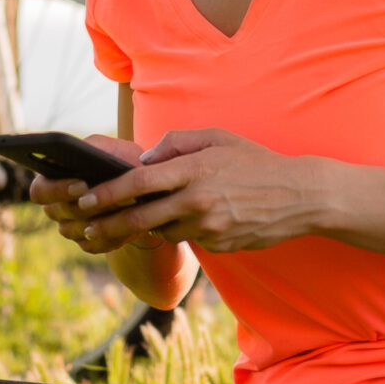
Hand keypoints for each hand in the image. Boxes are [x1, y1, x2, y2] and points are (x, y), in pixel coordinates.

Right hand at [31, 136, 163, 256]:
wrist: (144, 186)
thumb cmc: (122, 162)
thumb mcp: (110, 149)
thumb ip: (95, 148)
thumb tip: (84, 155)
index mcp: (52, 180)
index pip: (39, 190)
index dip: (57, 189)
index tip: (81, 184)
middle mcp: (56, 206)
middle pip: (56, 213)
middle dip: (83, 205)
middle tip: (106, 198)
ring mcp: (70, 227)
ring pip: (75, 231)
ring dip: (99, 220)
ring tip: (123, 208)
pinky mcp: (88, 242)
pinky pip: (93, 245)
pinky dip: (111, 235)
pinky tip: (127, 224)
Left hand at [71, 129, 328, 254]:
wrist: (299, 196)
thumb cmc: (256, 161)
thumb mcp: (218, 137)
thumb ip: (177, 142)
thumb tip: (146, 160)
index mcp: (193, 170)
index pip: (138, 183)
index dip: (107, 193)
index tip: (85, 199)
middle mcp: (196, 202)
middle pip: (140, 218)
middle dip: (108, 224)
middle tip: (86, 228)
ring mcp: (208, 228)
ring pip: (164, 231)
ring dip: (152, 225)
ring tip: (144, 215)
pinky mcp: (219, 246)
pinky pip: (191, 240)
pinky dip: (185, 230)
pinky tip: (198, 218)